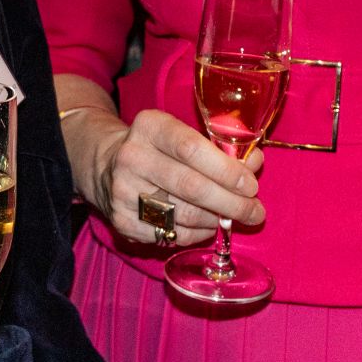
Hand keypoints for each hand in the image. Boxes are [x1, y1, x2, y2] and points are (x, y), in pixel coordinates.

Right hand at [85, 108, 264, 246]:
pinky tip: (207, 226)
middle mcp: (132, 157)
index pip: (192, 148)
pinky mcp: (122, 221)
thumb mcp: (183, 134)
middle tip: (255, 211)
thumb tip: (254, 164)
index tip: (251, 185)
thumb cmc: (159, 148)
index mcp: (150, 127)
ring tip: (233, 218)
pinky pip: (171, 234)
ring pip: (183, 214)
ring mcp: (124, 191)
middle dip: (231, 203)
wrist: (106, 166)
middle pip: (190, 186)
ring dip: (216, 220)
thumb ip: (220, 147)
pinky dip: (197, 234)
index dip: (226, 170)